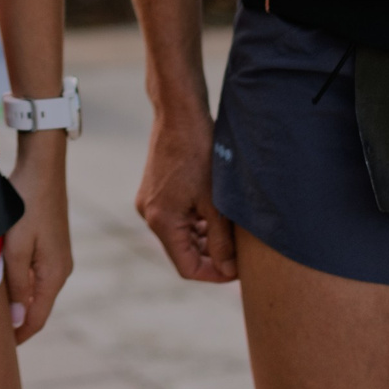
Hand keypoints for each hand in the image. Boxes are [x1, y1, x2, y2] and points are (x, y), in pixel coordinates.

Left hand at [0, 133, 73, 341]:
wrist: (42, 167)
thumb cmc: (26, 206)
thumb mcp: (16, 248)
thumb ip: (17, 286)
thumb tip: (19, 321)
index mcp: (54, 275)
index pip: (37, 318)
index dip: (18, 335)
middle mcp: (60, 269)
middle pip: (38, 307)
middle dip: (17, 322)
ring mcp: (57, 256)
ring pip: (35, 290)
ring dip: (17, 302)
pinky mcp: (50, 244)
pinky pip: (35, 274)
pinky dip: (20, 284)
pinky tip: (2, 282)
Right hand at [137, 107, 235, 282]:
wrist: (179, 115)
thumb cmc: (199, 153)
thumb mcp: (216, 202)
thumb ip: (221, 241)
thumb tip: (229, 270)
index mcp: (162, 221)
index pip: (187, 268)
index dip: (214, 274)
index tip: (237, 269)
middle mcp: (150, 215)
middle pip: (182, 252)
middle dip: (211, 256)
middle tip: (238, 252)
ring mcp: (149, 202)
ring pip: (180, 236)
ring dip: (204, 239)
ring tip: (230, 232)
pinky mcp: (154, 192)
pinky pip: (175, 219)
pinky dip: (195, 223)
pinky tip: (214, 215)